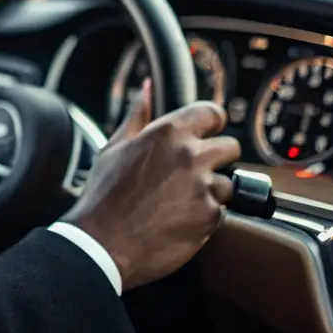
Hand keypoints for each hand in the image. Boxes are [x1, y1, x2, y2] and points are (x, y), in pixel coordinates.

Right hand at [64, 79, 240, 289]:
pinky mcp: (210, 217)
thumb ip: (137, 114)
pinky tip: (179, 220)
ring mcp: (203, 187)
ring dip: (213, 190)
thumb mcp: (114, 148)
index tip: (207, 134)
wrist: (101, 244)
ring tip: (181, 201)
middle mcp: (190, 156)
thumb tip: (147, 88)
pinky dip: (206, 216)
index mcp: (168, 133)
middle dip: (217, 159)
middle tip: (192, 174)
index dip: (211, 123)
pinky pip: (222, 211)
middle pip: (231, 147)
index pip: (213, 113)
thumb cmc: (104, 196)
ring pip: (228, 182)